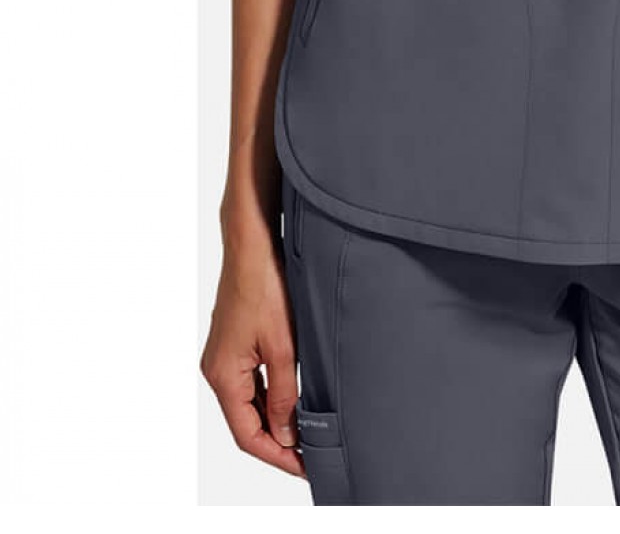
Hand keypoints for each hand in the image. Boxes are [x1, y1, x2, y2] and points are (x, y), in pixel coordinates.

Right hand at [199, 216, 305, 479]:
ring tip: (305, 433)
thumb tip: (284, 434)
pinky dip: (270, 397)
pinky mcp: (234, 343)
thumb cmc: (264, 287)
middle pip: (245, 422)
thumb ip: (283, 395)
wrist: (252, 244)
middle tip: (310, 455)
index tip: (304, 467)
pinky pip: (250, 382)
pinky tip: (292, 400)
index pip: (247, 435)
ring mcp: (224, 356)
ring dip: (274, 420)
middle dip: (277, 441)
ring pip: (248, 403)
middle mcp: (217, 370)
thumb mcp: (282, 347)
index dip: (277, 455)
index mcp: (223, 376)